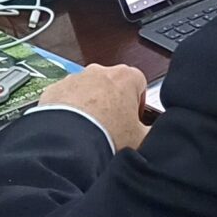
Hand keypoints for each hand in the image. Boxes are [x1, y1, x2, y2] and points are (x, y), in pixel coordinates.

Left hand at [34, 64, 150, 150]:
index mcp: (126, 77)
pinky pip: (65, 97)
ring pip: (87, 89)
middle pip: (112, 84)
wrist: (68, 144)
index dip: (138, 103)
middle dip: (113, 102)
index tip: (133, 119)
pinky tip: (71, 129)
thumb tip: (160, 133)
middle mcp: (100, 71)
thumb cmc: (106, 136)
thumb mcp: (142, 138)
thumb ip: (155, 131)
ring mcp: (75, 78)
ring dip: (90, 105)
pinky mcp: (55, 89)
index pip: (140, 83)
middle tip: (112, 127)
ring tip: (89, 131)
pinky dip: (68, 109)